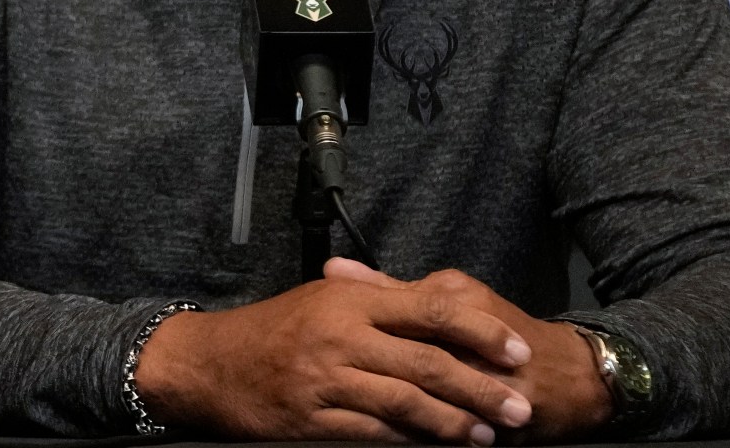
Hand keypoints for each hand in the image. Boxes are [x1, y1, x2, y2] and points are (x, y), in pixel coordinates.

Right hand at [132, 261, 534, 442]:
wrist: (209, 365)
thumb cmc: (271, 331)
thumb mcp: (322, 300)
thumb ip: (376, 296)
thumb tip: (438, 298)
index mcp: (349, 299)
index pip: (432, 310)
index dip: (482, 333)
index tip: (518, 351)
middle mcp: (341, 336)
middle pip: (428, 363)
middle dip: (482, 389)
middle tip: (520, 408)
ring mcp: (326, 381)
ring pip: (407, 403)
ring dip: (454, 424)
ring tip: (488, 436)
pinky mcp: (313, 422)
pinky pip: (374, 436)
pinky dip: (411, 445)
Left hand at [324, 259, 613, 443]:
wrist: (575, 375)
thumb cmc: (501, 335)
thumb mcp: (449, 298)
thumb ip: (389, 288)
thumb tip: (332, 271)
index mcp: (455, 298)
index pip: (394, 312)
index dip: (352, 331)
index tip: (317, 346)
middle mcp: (474, 337)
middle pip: (410, 360)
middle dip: (370, 378)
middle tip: (330, 390)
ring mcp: (494, 382)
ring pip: (433, 398)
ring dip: (400, 413)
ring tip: (360, 417)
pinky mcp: (510, 420)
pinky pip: (463, 431)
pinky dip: (432, 436)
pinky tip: (406, 439)